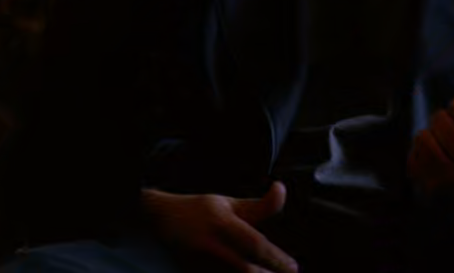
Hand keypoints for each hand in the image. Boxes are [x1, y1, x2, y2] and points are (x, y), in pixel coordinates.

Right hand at [141, 182, 297, 272]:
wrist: (160, 222)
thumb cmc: (200, 211)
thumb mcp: (228, 204)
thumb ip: (259, 204)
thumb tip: (282, 189)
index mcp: (221, 223)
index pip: (254, 244)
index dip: (275, 257)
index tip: (293, 267)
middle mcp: (211, 246)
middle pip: (245, 270)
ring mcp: (200, 265)